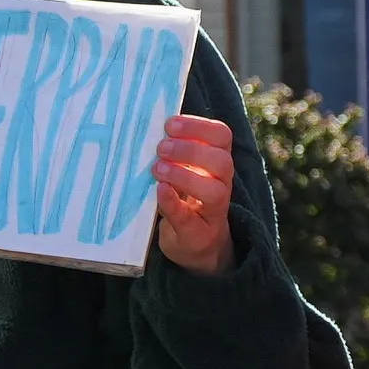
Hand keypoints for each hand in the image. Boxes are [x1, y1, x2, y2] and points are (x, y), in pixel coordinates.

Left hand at [149, 113, 238, 276]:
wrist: (196, 244)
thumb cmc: (185, 198)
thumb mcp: (184, 170)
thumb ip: (174, 151)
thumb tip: (146, 124)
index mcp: (218, 162)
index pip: (222, 136)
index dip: (199, 126)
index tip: (170, 124)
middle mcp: (223, 184)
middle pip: (222, 161)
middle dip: (190, 150)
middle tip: (160, 148)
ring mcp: (214, 211)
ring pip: (215, 190)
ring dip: (184, 175)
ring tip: (157, 169)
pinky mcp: (197, 233)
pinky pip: (188, 217)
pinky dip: (172, 202)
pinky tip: (159, 191)